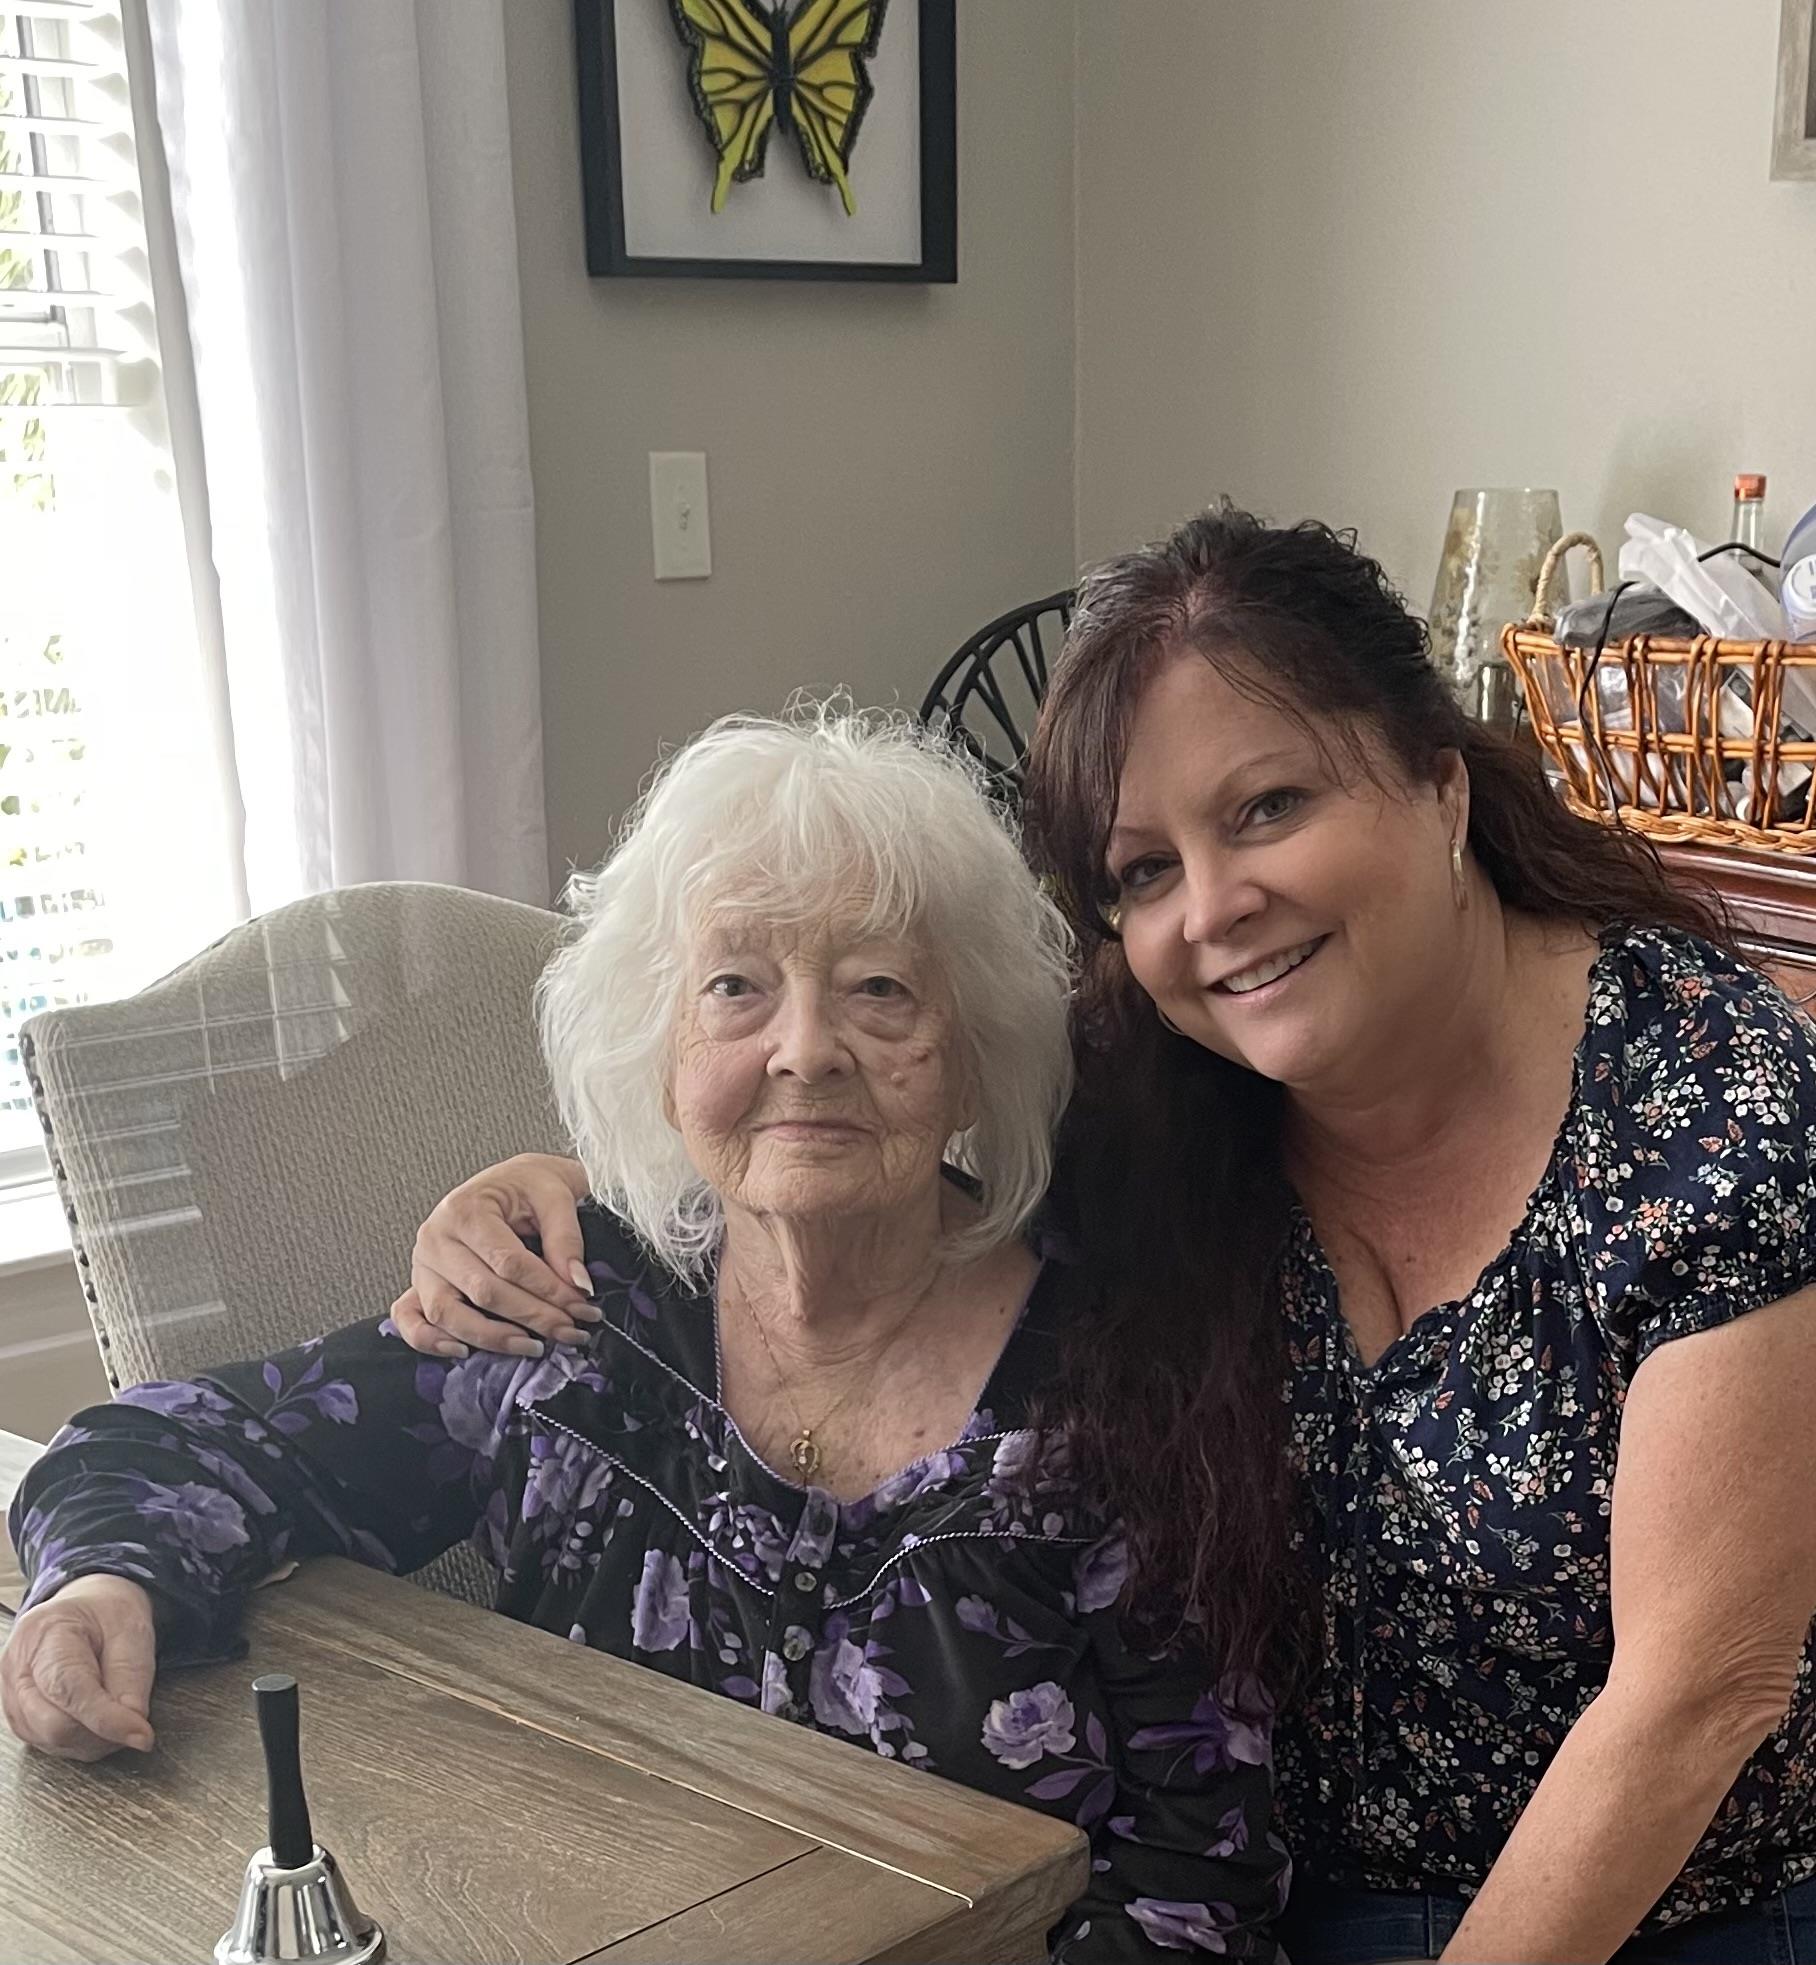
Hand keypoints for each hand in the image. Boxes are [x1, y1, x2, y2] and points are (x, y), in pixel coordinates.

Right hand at [0, 1573, 157, 1759]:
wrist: (86, 1610)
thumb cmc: (107, 1614)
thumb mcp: (133, 1630)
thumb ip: (133, 1678)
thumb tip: (133, 1727)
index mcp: (46, 1631)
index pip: (69, 1687)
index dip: (105, 1717)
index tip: (141, 1735)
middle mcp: (17, 1666)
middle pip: (54, 1723)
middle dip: (102, 1730)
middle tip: (134, 1717)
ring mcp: (11, 1695)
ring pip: (51, 1740)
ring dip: (93, 1738)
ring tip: (116, 1709)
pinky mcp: (18, 1716)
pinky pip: (49, 1744)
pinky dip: (81, 1740)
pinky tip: (98, 1719)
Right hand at [395, 1153, 595, 1357]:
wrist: (509, 1181)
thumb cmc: (528, 1186)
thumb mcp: (555, 1196)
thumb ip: (566, 1240)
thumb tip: (579, 1285)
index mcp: (466, 1209)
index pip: (509, 1262)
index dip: (548, 1290)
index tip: (581, 1305)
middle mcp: (436, 1237)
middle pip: (482, 1291)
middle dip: (532, 1317)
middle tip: (570, 1331)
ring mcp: (422, 1263)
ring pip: (447, 1313)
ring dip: (492, 1338)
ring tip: (533, 1347)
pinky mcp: (418, 1283)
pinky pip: (410, 1319)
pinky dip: (430, 1341)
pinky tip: (463, 1352)